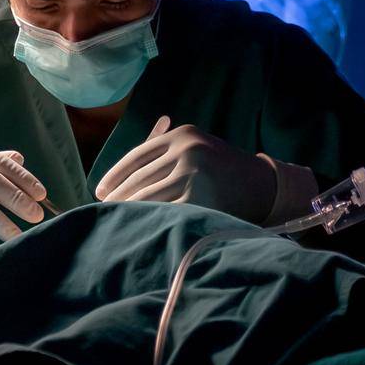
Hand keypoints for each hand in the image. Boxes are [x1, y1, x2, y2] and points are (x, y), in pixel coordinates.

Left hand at [94, 115, 276, 221]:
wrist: (264, 185)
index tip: (100, 191)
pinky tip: (141, 229)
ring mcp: (193, 175)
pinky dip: (150, 222)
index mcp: (181, 135)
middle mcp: (186, 150)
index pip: (136, 156)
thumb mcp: (196, 148)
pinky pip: (165, 214)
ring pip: (148, 198)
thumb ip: (163, 153)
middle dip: (118, 197)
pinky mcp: (200, 200)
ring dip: (129, 212)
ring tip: (118, 221)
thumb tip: (118, 178)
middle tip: (104, 211)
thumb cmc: (223, 169)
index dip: (114, 175)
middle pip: (139, 179)